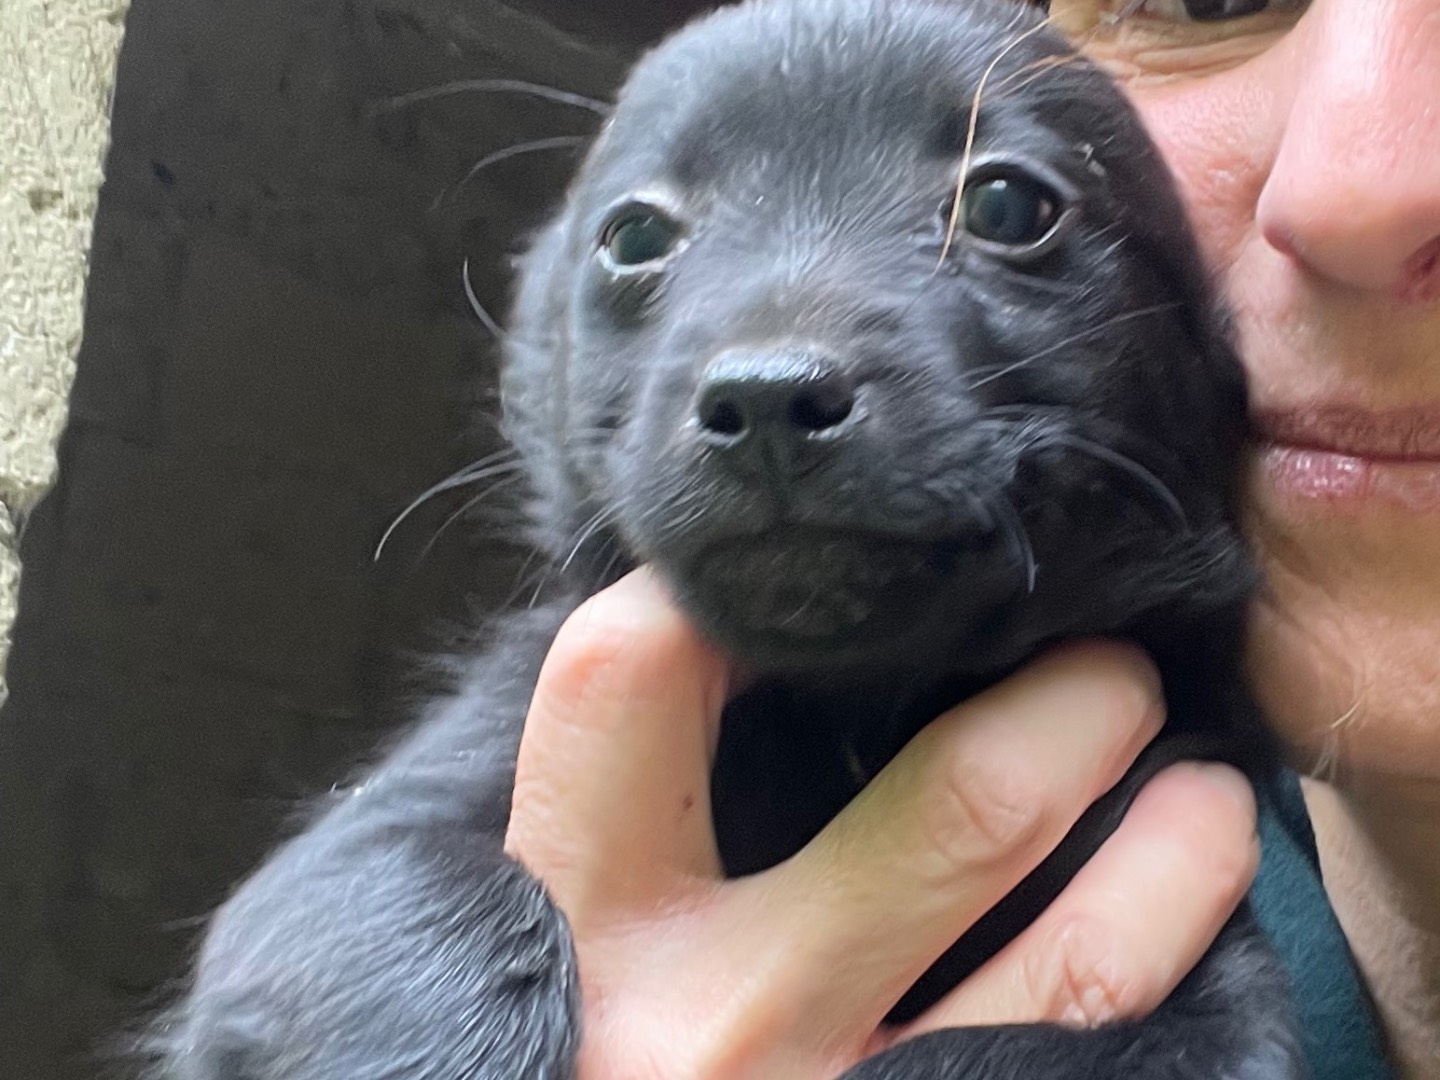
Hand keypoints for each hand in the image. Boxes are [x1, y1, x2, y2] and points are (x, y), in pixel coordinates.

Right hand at [505, 570, 1258, 1078]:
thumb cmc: (564, 1058)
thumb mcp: (538, 947)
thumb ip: (610, 820)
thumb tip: (739, 654)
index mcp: (581, 932)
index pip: (632, 676)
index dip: (720, 587)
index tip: (810, 583)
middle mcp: (716, 1023)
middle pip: (959, 806)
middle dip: (1070, 704)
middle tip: (1104, 667)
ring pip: (1080, 959)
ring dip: (1175, 844)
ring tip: (1198, 782)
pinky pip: (1083, 1061)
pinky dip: (1161, 961)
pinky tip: (1176, 910)